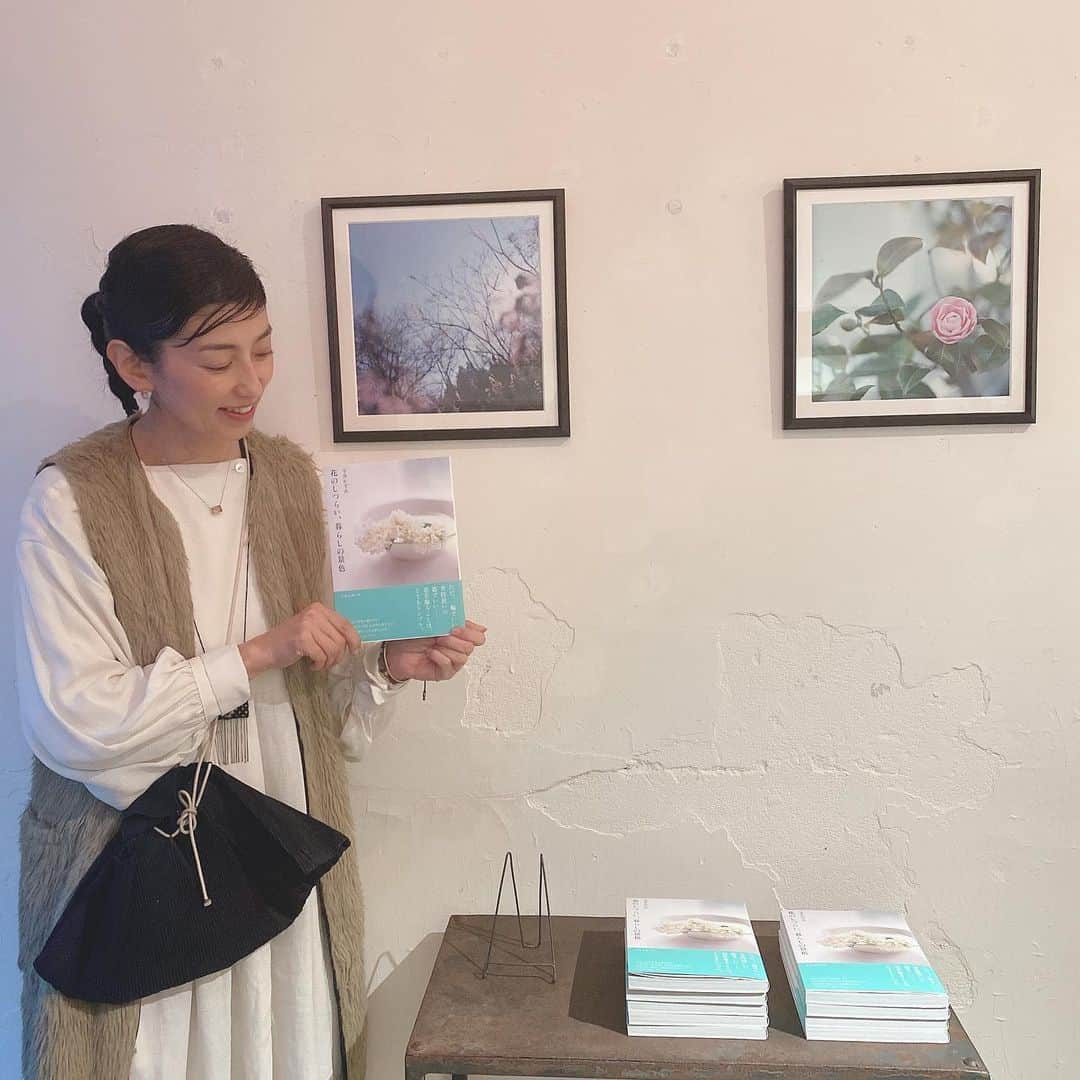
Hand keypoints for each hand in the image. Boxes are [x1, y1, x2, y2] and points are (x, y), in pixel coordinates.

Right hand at [239, 602, 361, 675]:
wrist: (266, 649)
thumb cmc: (290, 641)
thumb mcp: (312, 628)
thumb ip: (330, 630)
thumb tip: (353, 642)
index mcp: (319, 609)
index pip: (345, 624)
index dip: (354, 639)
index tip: (355, 650)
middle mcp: (314, 614)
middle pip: (340, 639)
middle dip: (338, 656)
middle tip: (329, 662)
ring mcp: (308, 625)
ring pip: (333, 649)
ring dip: (328, 662)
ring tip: (319, 664)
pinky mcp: (302, 639)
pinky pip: (322, 656)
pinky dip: (319, 665)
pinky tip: (312, 665)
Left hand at [384, 619, 486, 682]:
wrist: (396, 650)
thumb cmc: (413, 636)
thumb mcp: (437, 623)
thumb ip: (459, 623)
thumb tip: (481, 628)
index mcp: (459, 636)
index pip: (478, 637)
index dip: (470, 633)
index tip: (456, 627)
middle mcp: (457, 649)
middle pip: (470, 647)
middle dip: (455, 640)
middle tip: (441, 635)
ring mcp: (451, 662)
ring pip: (462, 657)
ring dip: (447, 648)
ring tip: (434, 644)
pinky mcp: (443, 673)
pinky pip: (449, 666)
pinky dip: (439, 658)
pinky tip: (430, 653)